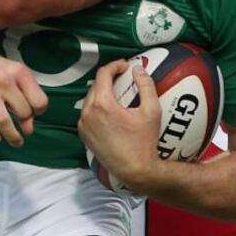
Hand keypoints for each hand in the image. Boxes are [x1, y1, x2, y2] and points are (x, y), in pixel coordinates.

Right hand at [0, 49, 47, 146]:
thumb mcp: (16, 77)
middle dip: (25, 121)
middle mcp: (4, 79)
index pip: (40, 101)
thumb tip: (28, 129)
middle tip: (20, 123)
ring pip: (3, 120)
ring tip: (16, 142)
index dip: (38, 111)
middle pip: (23, 111)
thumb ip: (26, 99)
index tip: (32, 112)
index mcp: (20, 72)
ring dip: (12, 136)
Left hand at [78, 60, 161, 188]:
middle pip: (95, 85)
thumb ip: (146, 86)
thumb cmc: (144, 142)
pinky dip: (96, 106)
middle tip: (123, 77)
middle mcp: (88, 112)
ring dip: (102, 91)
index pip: (103, 74)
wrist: (134, 170)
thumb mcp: (151, 111)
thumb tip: (138, 69)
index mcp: (103, 104)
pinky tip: (110, 110)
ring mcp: (83, 124)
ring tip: (117, 92)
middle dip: (108, 78)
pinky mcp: (83, 134)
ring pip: (89, 98)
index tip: (126, 65)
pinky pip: (87, 113)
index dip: (115, 65)